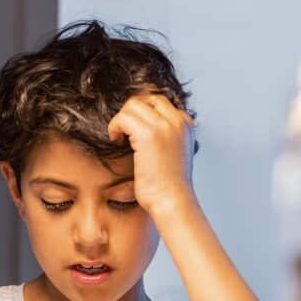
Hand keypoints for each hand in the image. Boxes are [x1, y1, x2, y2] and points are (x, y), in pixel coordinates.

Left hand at [106, 94, 197, 219]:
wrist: (172, 202)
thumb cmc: (169, 184)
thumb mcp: (174, 152)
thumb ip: (165, 135)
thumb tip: (140, 126)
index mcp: (186, 124)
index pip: (159, 101)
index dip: (141, 112)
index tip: (132, 129)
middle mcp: (178, 121)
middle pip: (145, 99)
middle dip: (130, 113)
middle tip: (124, 132)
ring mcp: (165, 126)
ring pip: (132, 106)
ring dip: (120, 120)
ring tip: (120, 138)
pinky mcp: (150, 135)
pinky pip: (123, 118)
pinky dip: (114, 127)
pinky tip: (116, 141)